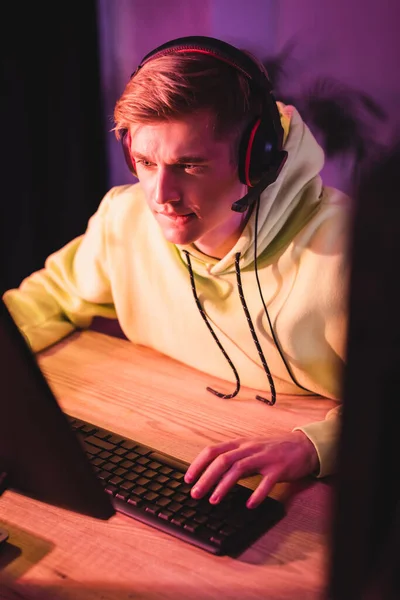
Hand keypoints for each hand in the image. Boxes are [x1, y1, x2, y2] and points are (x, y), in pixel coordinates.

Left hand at [184, 431, 318, 508]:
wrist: (303, 446)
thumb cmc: (273, 450)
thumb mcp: (249, 450)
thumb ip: (233, 460)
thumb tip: (211, 475)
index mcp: (240, 444)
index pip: (213, 450)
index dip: (198, 464)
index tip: (188, 479)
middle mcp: (249, 448)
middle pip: (223, 460)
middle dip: (206, 477)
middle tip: (196, 493)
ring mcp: (264, 457)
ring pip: (239, 468)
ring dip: (224, 485)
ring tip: (214, 500)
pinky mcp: (279, 468)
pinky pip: (266, 481)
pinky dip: (257, 493)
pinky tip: (250, 504)